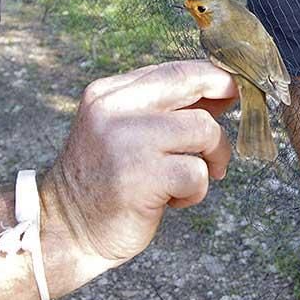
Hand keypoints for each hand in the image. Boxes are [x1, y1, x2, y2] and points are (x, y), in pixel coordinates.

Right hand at [40, 61, 236, 274]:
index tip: (233, 89)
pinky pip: (196, 173)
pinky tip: (174, 201)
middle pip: (191, 85)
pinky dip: (196, 190)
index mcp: (109, 93)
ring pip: (203, 130)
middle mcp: (114, 109)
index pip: (174, 70)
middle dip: (224, 98)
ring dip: (212, 157)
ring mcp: (126, 141)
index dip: (213, 77)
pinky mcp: (140, 176)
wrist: (65, 229)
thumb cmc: (106, 182)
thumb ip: (166, 109)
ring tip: (194, 177)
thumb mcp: (126, 132)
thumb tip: (224, 91)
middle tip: (235, 116)